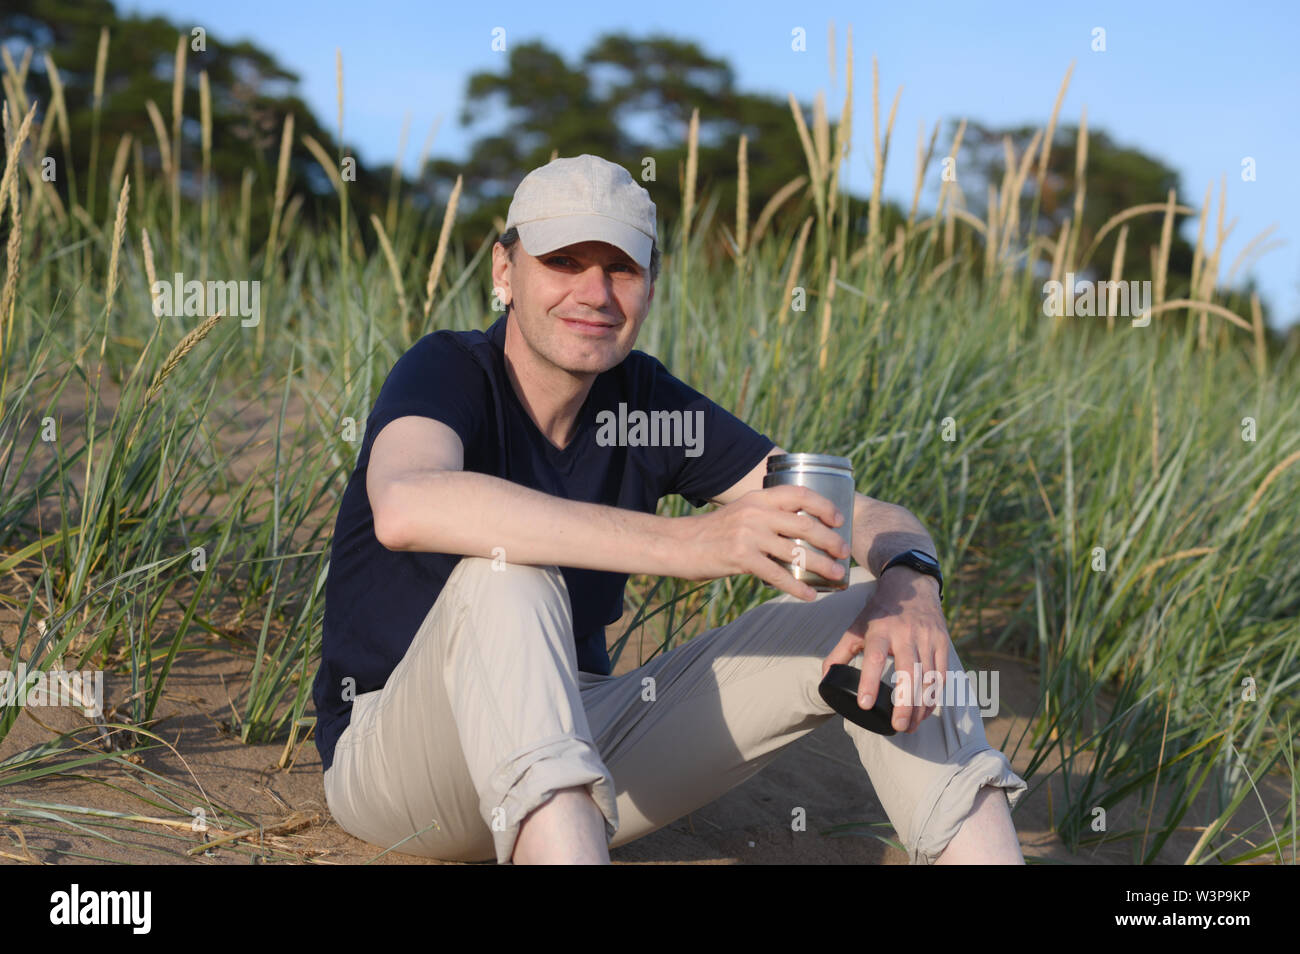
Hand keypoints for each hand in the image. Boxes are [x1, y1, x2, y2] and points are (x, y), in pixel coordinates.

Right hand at [674, 484, 849, 600]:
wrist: (678, 544)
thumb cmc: (712, 532)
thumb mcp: (740, 513)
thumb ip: (765, 516)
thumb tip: (798, 532)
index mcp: (758, 498)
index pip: (799, 494)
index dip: (824, 506)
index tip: (839, 520)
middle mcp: (756, 513)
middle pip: (804, 524)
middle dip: (829, 539)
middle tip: (843, 552)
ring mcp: (748, 535)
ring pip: (795, 551)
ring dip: (821, 565)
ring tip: (836, 575)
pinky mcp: (741, 558)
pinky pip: (777, 575)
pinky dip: (796, 587)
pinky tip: (809, 595)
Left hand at [820, 568, 950, 732]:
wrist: (911, 584)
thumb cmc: (879, 612)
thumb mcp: (856, 627)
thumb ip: (839, 653)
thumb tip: (824, 679)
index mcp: (880, 631)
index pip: (873, 658)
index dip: (869, 682)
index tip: (865, 705)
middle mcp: (905, 634)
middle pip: (908, 673)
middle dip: (904, 704)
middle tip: (897, 727)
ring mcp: (926, 638)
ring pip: (927, 679)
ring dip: (920, 707)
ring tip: (909, 727)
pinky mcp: (942, 642)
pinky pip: (941, 676)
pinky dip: (933, 698)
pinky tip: (924, 712)